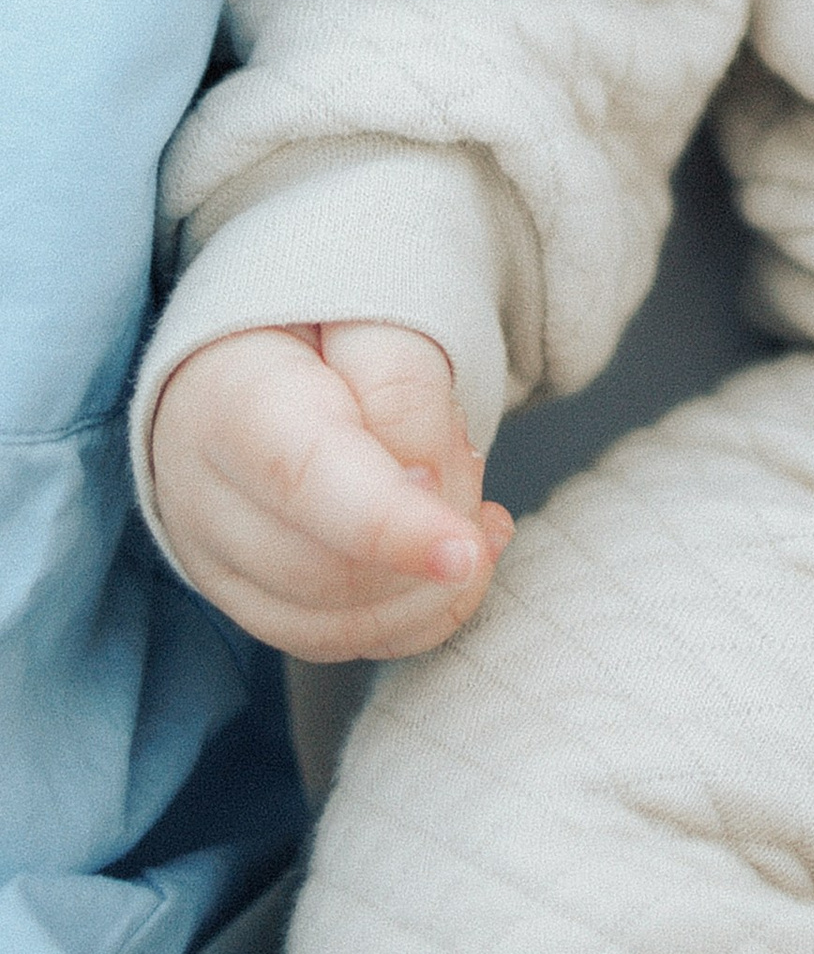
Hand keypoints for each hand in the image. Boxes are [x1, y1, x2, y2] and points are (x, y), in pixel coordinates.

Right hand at [150, 319, 508, 661]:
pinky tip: (456, 548)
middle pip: (330, 569)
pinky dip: (418, 610)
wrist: (267, 341)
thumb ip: (404, 390)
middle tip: (470, 459)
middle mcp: (203, 495)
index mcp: (231, 399)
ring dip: (432, 579)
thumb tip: (421, 495)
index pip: (309, 482)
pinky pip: (339, 641)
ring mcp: (215, 560)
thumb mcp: (376, 312)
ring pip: (336, 622)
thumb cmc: (328, 320)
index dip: (391, 528)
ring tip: (464, 494)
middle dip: (434, 530)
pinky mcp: (245, 600)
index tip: (466, 551)